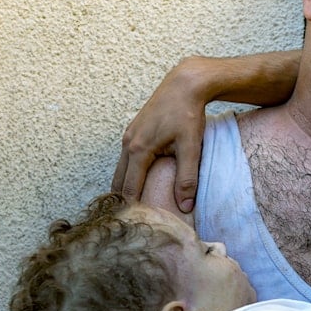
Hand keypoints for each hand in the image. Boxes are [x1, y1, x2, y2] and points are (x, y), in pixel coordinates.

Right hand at [112, 58, 207, 211]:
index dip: (130, 208)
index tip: (131, 226)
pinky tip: (138, 182)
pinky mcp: (135, 130)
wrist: (184, 84)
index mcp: (138, 150)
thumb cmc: (188, 115)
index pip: (129, 188)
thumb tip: (185, 206)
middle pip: (119, 181)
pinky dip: (129, 172)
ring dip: (124, 186)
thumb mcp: (191, 148)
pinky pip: (127, 158)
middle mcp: (128, 143)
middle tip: (126, 223)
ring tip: (130, 207)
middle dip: (122, 201)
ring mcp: (129, 135)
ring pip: (122, 169)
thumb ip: (187, 178)